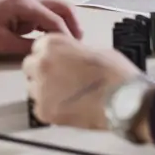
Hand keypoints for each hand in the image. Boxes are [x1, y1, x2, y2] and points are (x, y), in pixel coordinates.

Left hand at [0, 0, 81, 56]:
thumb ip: (28, 46)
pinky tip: (56, 41)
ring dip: (66, 25)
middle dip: (73, 25)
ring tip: (70, 47)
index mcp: (23, 3)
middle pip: (62, 7)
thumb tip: (51, 52)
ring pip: (57, 9)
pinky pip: (47, 14)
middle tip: (78, 47)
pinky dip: (55, 25)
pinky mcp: (25, 7)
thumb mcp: (3, 43)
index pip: (54, 19)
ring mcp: (28, 0)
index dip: (66, 36)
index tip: (74, 53)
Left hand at [23, 35, 139, 130]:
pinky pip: (40, 108)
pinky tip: (68, 108)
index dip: (50, 56)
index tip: (57, 62)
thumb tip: (71, 58)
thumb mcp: (93, 50)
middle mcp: (41, 63)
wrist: (124, 99)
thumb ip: (73, 51)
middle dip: (42, 72)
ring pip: (32, 88)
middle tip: (60, 80)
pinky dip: (51, 109)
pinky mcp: (44, 111)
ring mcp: (40, 88)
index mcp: (52, 44)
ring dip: (45, 90)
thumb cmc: (114, 73)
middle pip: (31, 67)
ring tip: (66, 96)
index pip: (38, 47)